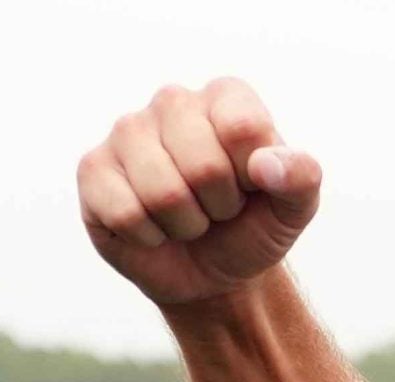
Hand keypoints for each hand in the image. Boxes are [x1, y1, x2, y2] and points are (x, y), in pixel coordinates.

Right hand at [78, 78, 321, 308]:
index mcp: (225, 97)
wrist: (212, 271)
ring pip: (162, 192)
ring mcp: (127, 131)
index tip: (252, 185)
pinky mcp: (93, 169)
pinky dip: (150, 237)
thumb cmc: (252, 227)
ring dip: (185, 225)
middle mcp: (172, 101)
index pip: (242, 128)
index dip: (253, 177)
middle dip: (220, 206)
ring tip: (189, 217)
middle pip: (203, 165)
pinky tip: (154, 227)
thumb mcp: (294, 209)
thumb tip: (266, 163)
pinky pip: (125, 213)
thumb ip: (302, 178)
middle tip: (218, 209)